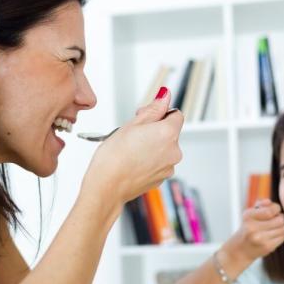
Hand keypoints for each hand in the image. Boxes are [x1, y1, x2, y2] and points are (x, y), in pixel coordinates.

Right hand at [83, 89, 183, 203]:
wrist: (107, 187)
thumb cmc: (114, 157)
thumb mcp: (132, 124)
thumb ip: (153, 109)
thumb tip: (165, 96)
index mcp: (168, 134)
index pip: (175, 114)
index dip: (160, 113)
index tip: (147, 116)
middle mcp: (174, 152)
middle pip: (170, 133)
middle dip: (155, 130)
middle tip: (133, 134)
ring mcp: (168, 168)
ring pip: (163, 149)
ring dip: (152, 146)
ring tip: (131, 150)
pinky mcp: (161, 179)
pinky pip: (159, 163)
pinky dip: (149, 160)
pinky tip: (133, 162)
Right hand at [223, 199, 283, 265]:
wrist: (240, 250)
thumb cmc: (247, 229)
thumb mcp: (249, 214)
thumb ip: (260, 205)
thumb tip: (269, 202)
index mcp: (248, 217)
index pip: (271, 210)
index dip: (276, 209)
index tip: (274, 211)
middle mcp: (253, 228)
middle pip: (280, 220)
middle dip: (279, 219)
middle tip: (274, 221)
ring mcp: (260, 239)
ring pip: (283, 228)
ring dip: (281, 227)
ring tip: (273, 229)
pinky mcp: (267, 247)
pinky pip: (283, 236)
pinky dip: (281, 234)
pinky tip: (273, 235)